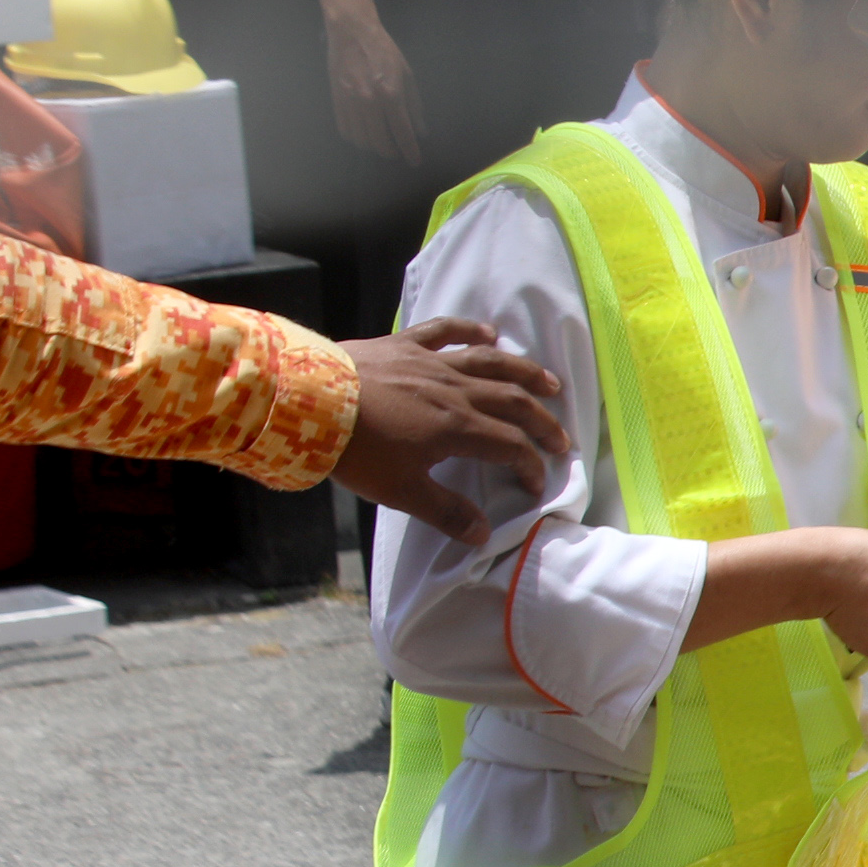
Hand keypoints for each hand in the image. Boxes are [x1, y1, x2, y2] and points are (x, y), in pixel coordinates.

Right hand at [325, 5, 423, 164]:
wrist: (352, 33)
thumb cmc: (384, 51)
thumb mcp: (407, 75)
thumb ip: (414, 106)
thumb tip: (420, 131)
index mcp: (390, 94)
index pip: (402, 132)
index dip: (410, 150)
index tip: (415, 161)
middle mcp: (368, 101)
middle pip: (378, 141)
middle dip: (390, 152)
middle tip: (398, 152)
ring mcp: (349, 101)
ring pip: (360, 139)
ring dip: (372, 146)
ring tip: (382, 143)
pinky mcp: (335, 99)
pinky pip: (344, 129)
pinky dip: (355, 137)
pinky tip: (364, 134)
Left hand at [335, 317, 572, 542]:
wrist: (306, 401)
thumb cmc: (354, 450)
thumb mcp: (400, 490)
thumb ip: (445, 511)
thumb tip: (482, 536)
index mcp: (458, 428)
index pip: (511, 447)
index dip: (531, 466)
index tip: (536, 483)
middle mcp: (455, 391)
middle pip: (514, 403)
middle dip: (543, 422)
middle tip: (561, 439)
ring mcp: (431, 363)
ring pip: (490, 363)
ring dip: (524, 372)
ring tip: (549, 382)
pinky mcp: (404, 345)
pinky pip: (444, 331)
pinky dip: (469, 330)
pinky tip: (488, 333)